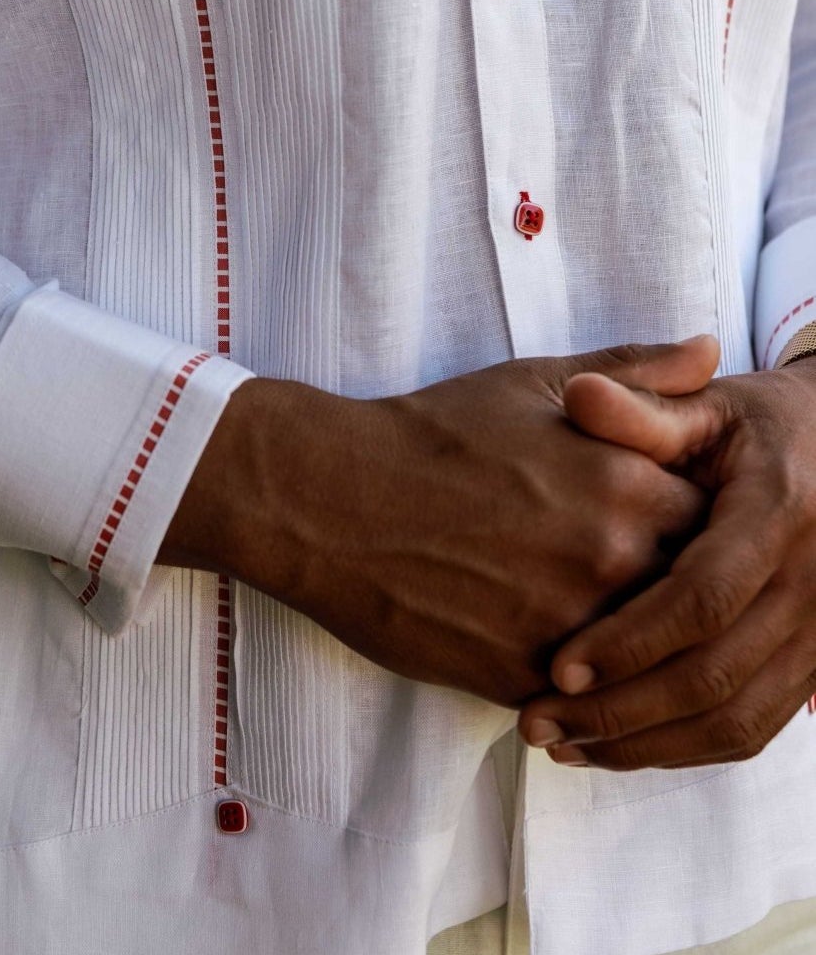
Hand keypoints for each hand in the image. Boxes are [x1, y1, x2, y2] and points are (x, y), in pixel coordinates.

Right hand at [160, 338, 714, 706]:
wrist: (326, 499)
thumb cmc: (431, 435)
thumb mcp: (533, 383)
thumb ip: (635, 372)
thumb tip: (710, 349)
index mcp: (623, 482)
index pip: (718, 519)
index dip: (698, 518)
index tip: (665, 513)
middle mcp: (610, 560)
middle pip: (693, 591)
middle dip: (673, 581)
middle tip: (629, 564)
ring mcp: (570, 627)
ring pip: (646, 652)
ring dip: (635, 637)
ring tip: (591, 607)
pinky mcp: (524, 680)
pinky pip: (588, 695)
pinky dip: (585, 678)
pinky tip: (559, 648)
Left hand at [519, 348, 815, 769]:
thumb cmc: (757, 426)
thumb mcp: (707, 405)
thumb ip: (641, 407)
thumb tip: (578, 395)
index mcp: (779, 513)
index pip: (704, 598)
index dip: (631, 639)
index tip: (558, 668)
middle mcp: (812, 586)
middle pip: (715, 675)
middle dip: (623, 711)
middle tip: (539, 723)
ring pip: (737, 720)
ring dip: (648, 745)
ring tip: (564, 744)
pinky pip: (754, 728)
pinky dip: (685, 749)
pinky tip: (618, 747)